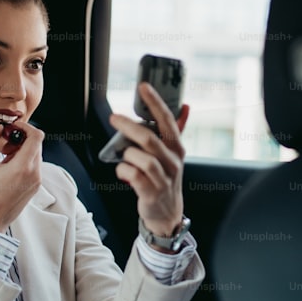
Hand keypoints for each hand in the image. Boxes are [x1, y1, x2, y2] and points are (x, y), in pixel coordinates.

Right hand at [0, 122, 42, 231]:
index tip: (13, 128)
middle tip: (4, 145)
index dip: (26, 127)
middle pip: (36, 144)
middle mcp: (35, 174)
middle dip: (21, 139)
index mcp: (23, 167)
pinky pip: (34, 167)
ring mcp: (37, 182)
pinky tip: (8, 169)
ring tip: (3, 159)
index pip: (37, 136)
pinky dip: (24, 161)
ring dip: (22, 150)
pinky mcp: (35, 187)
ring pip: (35, 155)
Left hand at [110, 83, 189, 246]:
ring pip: (143, 159)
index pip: (168, 120)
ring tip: (123, 155)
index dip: (155, 102)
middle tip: (114, 117)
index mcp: (177, 148)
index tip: (143, 87)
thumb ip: (177, 130)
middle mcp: (173, 161)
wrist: (167, 213)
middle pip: (150, 139)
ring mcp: (163, 178)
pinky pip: (134, 176)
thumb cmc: (166, 178)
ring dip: (128, 154)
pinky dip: (123, 170)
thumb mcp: (173, 154)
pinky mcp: (151, 193)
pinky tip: (122, 170)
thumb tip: (186, 106)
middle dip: (129, 126)